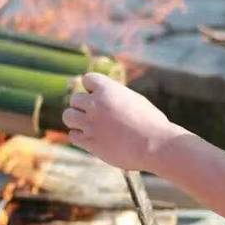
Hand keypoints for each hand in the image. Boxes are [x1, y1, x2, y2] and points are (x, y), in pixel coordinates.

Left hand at [62, 73, 179, 171]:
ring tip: (91, 126)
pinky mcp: (89, 142)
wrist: (156, 145)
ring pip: (68, 116)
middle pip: (74, 99)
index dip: (93, 88)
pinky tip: (93, 138)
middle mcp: (95, 104)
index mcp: (108, 89)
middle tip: (98, 115)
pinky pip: (73, 135)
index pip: (87, 79)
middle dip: (84, 106)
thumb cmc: (151, 123)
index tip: (102, 98)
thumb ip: (113, 97)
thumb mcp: (134, 100)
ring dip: (77, 120)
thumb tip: (100, 96)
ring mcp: (90, 124)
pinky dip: (80, 136)